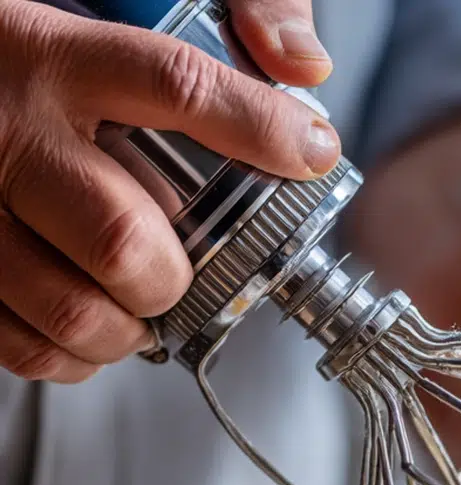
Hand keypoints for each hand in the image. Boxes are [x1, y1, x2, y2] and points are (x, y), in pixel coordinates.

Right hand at [0, 0, 340, 383]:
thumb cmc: (27, 63)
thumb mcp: (113, 1)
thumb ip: (229, 10)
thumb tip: (304, 67)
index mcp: (50, 56)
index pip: (176, 87)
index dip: (258, 128)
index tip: (310, 152)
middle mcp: (6, 131)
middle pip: (120, 238)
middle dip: (171, 276)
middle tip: (177, 268)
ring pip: (74, 309)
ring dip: (128, 328)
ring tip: (136, 304)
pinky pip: (28, 345)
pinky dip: (76, 353)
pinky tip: (91, 321)